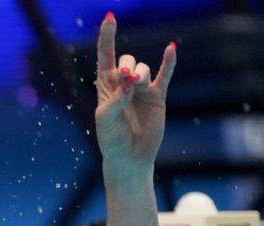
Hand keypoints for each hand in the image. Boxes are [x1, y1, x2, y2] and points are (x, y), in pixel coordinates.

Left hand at [94, 13, 176, 172]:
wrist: (130, 158)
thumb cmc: (111, 140)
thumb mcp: (106, 120)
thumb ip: (115, 99)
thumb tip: (129, 80)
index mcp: (105, 87)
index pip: (106, 56)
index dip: (107, 37)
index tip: (110, 17)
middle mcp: (123, 85)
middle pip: (127, 60)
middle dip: (127, 64)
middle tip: (126, 76)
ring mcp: (141, 89)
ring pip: (143, 68)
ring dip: (140, 73)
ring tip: (136, 85)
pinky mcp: (157, 97)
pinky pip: (164, 75)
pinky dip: (167, 62)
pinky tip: (171, 49)